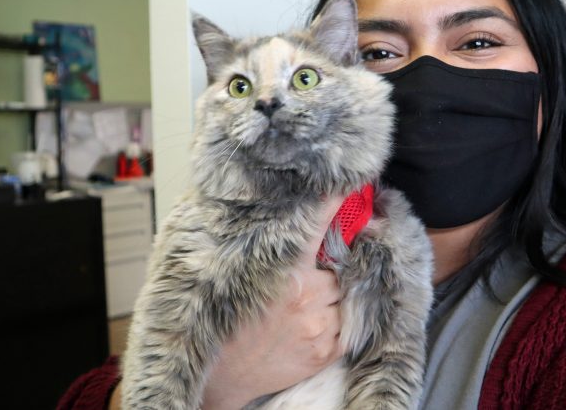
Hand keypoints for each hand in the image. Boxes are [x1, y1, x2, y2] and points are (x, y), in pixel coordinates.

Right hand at [200, 194, 345, 409]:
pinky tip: (306, 329)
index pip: (317, 228)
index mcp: (285, 274)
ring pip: (342, 298)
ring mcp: (320, 326)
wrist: (221, 377)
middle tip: (300, 288)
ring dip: (329, 301)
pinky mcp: (327, 350)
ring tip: (300, 312)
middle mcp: (307, 298)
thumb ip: (269, 253)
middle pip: (336, 271)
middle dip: (325, 276)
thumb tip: (289, 224)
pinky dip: (332, 324)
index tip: (345, 187)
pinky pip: (344, 325)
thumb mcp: (241, 278)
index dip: (333, 205)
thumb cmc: (227, 325)